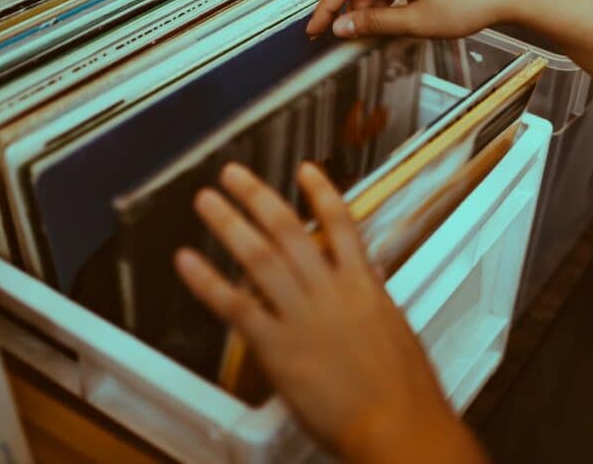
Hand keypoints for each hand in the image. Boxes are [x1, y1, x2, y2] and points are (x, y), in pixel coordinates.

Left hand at [175, 162, 486, 463]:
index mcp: (364, 285)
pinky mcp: (279, 348)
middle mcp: (330, 291)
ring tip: (207, 200)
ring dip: (230, 224)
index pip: (341, 225)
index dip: (321, 193)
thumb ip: (374, 303)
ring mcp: (302, 316)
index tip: (305, 170)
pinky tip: (188, 261)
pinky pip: (236, 306)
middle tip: (233, 174)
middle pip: (288, 230)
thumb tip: (368, 286)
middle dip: (258, 197)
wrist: (399, 424)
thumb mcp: (397, 331)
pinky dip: (208, 281)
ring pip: (260, 257)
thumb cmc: (405, 390)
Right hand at [306, 0, 534, 39]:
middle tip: (340, 33)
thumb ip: (375, 24)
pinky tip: (393, 15)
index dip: (326, 8)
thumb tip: (343, 27)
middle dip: (346, 6)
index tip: (315, 30)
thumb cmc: (471, 3)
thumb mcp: (417, 21)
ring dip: (369, 3)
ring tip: (376, 30)